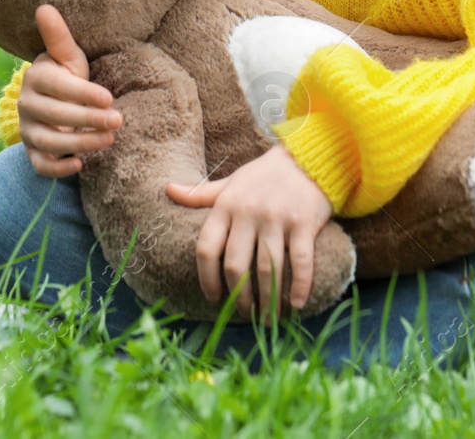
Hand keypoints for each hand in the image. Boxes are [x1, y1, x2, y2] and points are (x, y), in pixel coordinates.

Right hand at [17, 4, 122, 177]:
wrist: (57, 104)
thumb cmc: (68, 76)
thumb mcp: (68, 57)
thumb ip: (58, 36)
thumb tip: (44, 7)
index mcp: (35, 77)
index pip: (57, 86)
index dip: (82, 93)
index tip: (109, 97)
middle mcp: (26, 104)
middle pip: (55, 115)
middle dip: (88, 119)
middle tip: (119, 120)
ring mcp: (28, 130)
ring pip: (49, 141)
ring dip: (80, 143)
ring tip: (109, 140)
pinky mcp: (33, 152)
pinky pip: (40, 165)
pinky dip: (58, 168)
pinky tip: (81, 164)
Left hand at [165, 144, 333, 323]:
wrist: (307, 157)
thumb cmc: (264, 175)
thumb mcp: (230, 182)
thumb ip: (200, 193)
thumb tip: (167, 189)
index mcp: (226, 205)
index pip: (207, 248)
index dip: (206, 278)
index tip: (213, 298)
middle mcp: (248, 213)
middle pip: (235, 265)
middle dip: (238, 296)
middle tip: (243, 313)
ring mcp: (277, 218)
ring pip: (267, 268)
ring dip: (267, 299)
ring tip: (267, 318)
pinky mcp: (304, 222)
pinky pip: (300, 261)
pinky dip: (299, 286)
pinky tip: (297, 304)